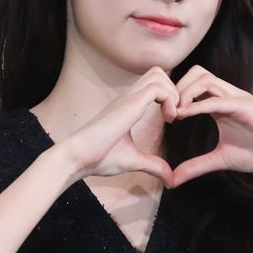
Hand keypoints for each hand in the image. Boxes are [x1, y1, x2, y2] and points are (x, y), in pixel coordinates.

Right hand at [60, 66, 178, 185]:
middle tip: (175, 115)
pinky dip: (170, 99)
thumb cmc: (99, 158)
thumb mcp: (133, 161)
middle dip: (174, 90)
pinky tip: (169, 119)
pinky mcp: (129, 104)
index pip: (153, 84)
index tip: (172, 120)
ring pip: (159, 74)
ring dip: (173, 93)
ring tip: (172, 117)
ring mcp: (128, 98)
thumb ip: (153, 166)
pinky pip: (157, 88)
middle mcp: (128, 97)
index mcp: (128, 106)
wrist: (78, 157)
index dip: (169, 96)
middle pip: (158, 72)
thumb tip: (170, 179)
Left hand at [170, 65, 252, 186]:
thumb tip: (172, 180)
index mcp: (221, 103)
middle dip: (176, 88)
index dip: (174, 96)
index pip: (192, 85)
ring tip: (175, 114)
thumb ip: (196, 166)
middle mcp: (228, 95)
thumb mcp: (220, 160)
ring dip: (185, 93)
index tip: (164, 116)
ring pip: (204, 78)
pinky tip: (185, 116)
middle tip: (166, 112)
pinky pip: (217, 99)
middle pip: (196, 73)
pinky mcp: (245, 107)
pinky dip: (198, 105)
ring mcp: (237, 98)